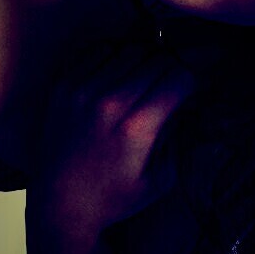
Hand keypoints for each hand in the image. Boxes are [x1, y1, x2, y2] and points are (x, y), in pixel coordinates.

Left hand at [31, 44, 193, 244]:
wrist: (62, 205)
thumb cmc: (115, 197)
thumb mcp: (162, 179)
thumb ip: (180, 138)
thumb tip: (191, 105)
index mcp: (137, 128)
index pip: (178, 77)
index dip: (192, 81)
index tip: (190, 90)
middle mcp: (109, 104)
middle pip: (157, 59)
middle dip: (172, 68)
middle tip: (172, 83)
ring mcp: (82, 91)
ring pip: (129, 49)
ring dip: (145, 59)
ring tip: (147, 76)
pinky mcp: (63, 87)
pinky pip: (97, 51)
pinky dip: (115, 55)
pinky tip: (119, 72)